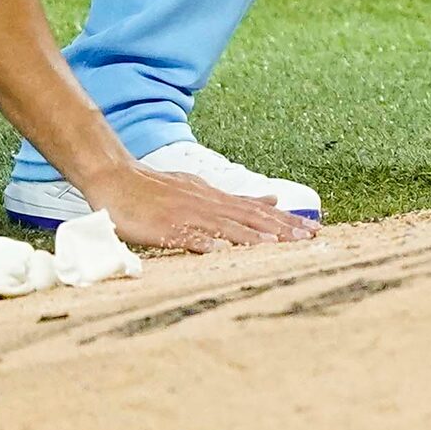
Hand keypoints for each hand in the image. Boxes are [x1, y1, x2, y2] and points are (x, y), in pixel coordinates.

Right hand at [89, 164, 317, 252]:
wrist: (115, 177)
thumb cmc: (157, 189)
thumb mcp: (203, 190)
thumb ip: (237, 200)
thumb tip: (272, 201)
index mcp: (217, 199)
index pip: (259, 212)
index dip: (287, 223)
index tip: (315, 232)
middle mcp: (208, 205)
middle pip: (251, 219)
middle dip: (282, 230)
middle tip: (311, 239)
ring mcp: (187, 215)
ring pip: (225, 226)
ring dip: (251, 237)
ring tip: (276, 246)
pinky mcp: (165, 227)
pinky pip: (187, 237)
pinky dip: (205, 243)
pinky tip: (221, 252)